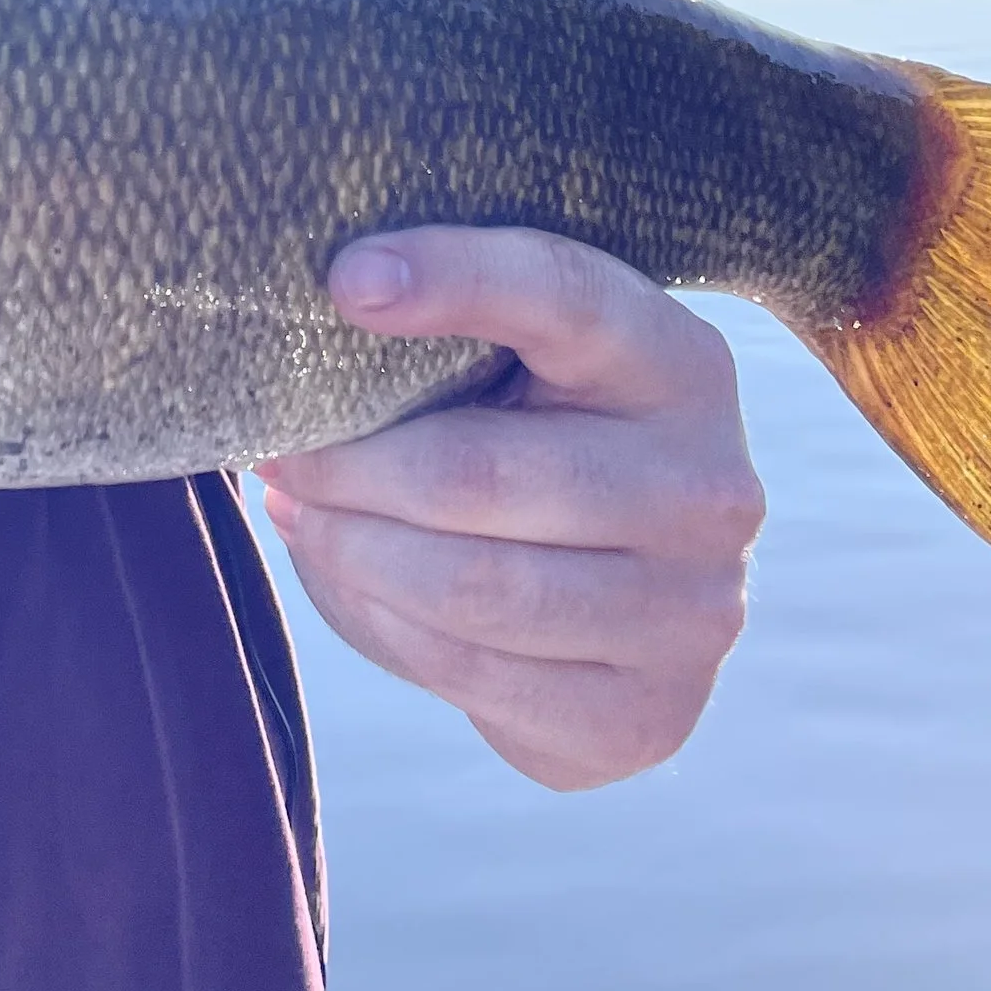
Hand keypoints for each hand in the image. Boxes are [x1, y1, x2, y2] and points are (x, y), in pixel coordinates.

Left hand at [258, 228, 764, 791]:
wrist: (622, 595)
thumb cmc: (536, 443)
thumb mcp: (518, 366)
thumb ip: (447, 338)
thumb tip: (324, 326)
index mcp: (679, 364)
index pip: (565, 297)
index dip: (453, 277)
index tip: (346, 280)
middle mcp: (710, 487)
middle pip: (478, 472)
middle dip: (347, 466)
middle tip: (279, 452)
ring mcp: (693, 611)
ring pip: (472, 585)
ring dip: (350, 550)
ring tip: (301, 514)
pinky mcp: (650, 713)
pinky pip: (474, 673)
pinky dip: (385, 624)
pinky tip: (357, 584)